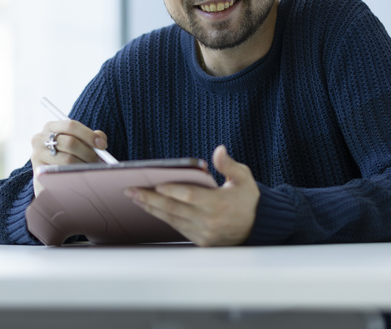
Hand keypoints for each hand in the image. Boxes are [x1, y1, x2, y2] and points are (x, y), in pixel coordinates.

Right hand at [30, 120, 107, 195]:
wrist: (49, 173)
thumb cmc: (67, 153)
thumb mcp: (77, 141)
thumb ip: (91, 137)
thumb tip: (101, 141)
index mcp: (51, 126)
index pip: (71, 125)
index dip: (89, 135)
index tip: (102, 145)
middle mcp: (40, 138)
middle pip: (70, 142)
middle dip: (88, 152)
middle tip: (98, 160)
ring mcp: (37, 155)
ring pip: (67, 159)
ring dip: (83, 165)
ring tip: (91, 169)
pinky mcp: (38, 171)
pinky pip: (61, 173)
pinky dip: (74, 174)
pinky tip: (80, 176)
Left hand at [124, 145, 259, 246]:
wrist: (258, 227)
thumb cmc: (249, 199)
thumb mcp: (244, 177)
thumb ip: (229, 165)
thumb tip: (218, 150)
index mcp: (220, 204)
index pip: (192, 196)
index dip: (173, 191)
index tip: (156, 184)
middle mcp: (210, 221)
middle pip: (175, 209)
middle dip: (151, 199)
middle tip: (132, 190)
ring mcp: (204, 233)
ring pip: (172, 220)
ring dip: (152, 208)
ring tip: (135, 198)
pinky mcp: (200, 240)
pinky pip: (177, 227)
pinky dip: (162, 217)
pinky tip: (151, 208)